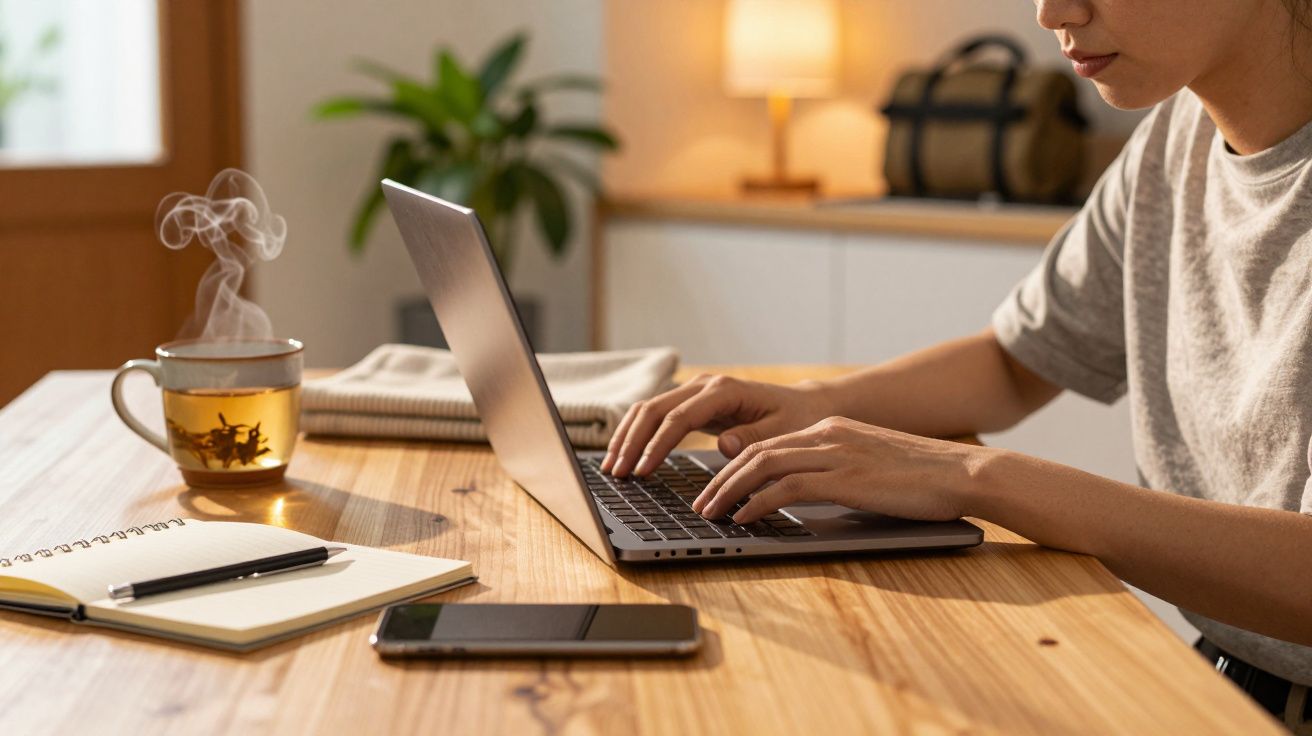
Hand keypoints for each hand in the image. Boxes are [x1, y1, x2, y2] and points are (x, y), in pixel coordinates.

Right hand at [601, 374, 836, 476]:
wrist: (803, 405)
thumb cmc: (795, 419)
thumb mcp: (783, 433)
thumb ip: (753, 439)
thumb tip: (724, 445)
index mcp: (725, 391)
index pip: (679, 418)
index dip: (657, 445)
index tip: (642, 471)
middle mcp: (704, 385)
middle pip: (654, 409)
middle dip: (631, 442)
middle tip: (617, 473)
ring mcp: (694, 391)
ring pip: (647, 408)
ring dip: (627, 437)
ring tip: (612, 468)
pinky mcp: (691, 403)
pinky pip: (655, 415)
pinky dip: (636, 433)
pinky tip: (624, 455)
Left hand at [691, 416, 981, 523]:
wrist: (961, 472)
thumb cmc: (921, 478)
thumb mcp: (868, 467)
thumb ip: (834, 472)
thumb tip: (803, 496)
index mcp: (830, 429)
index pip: (768, 444)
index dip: (734, 467)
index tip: (715, 487)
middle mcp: (826, 434)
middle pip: (755, 452)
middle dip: (720, 480)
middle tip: (700, 504)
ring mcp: (835, 453)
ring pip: (762, 466)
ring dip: (729, 492)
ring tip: (711, 514)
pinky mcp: (844, 477)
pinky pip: (786, 487)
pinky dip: (758, 502)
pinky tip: (744, 519)